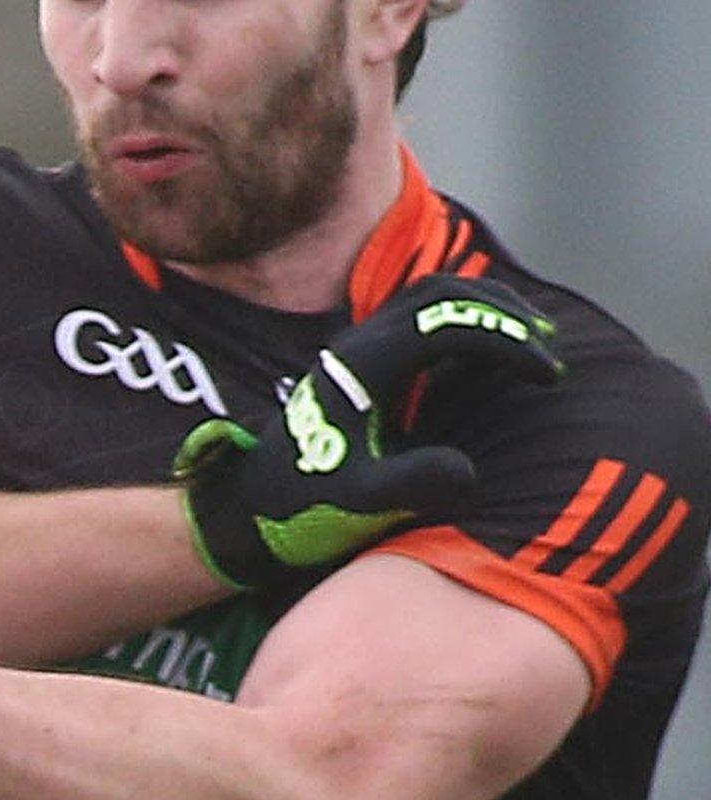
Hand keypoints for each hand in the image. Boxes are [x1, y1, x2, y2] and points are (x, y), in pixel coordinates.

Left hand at [178, 274, 565, 588]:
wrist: (251, 505)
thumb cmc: (302, 506)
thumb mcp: (358, 503)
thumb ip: (410, 485)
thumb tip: (467, 471)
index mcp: (363, 366)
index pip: (446, 323)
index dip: (504, 339)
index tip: (548, 374)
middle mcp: (359, 346)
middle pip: (437, 293)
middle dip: (500, 310)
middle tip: (548, 346)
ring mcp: (357, 351)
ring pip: (425, 300)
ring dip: (480, 310)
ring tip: (531, 342)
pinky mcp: (360, 366)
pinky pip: (416, 321)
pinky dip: (460, 323)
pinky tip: (489, 359)